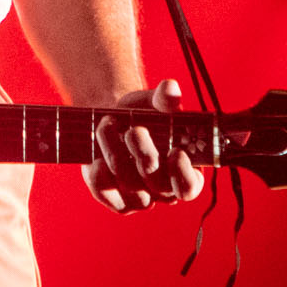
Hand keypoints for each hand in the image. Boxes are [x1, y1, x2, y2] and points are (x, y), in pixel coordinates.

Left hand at [83, 78, 205, 214]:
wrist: (112, 119)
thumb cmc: (142, 114)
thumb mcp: (153, 103)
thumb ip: (165, 99)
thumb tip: (170, 87)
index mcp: (186, 170)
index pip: (190, 186)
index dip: (183, 174)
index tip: (176, 152)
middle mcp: (165, 190)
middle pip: (158, 185)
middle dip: (146, 156)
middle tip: (134, 130)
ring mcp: (141, 198)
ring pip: (131, 188)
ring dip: (116, 155)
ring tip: (107, 126)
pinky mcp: (115, 199)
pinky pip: (106, 193)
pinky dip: (99, 176)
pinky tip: (96, 157)